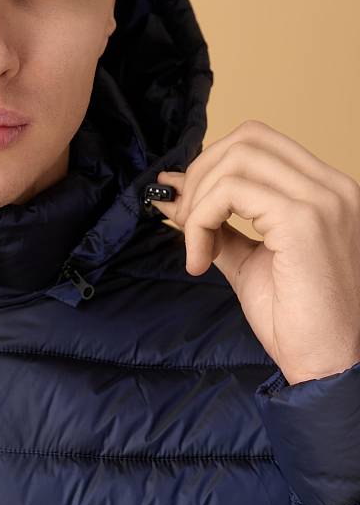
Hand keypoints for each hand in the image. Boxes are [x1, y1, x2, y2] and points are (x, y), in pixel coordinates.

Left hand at [149, 119, 359, 384]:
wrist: (329, 367)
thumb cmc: (296, 322)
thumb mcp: (249, 259)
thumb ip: (217, 222)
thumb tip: (172, 190)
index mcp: (327, 190)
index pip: (260, 141)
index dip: (213, 164)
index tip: (186, 204)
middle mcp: (332, 186)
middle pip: (247, 138)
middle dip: (201, 174)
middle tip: (185, 223)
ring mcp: (322, 199)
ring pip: (235, 160)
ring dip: (198, 202)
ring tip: (196, 249)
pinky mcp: (304, 220)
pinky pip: (230, 192)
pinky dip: (201, 220)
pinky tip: (200, 259)